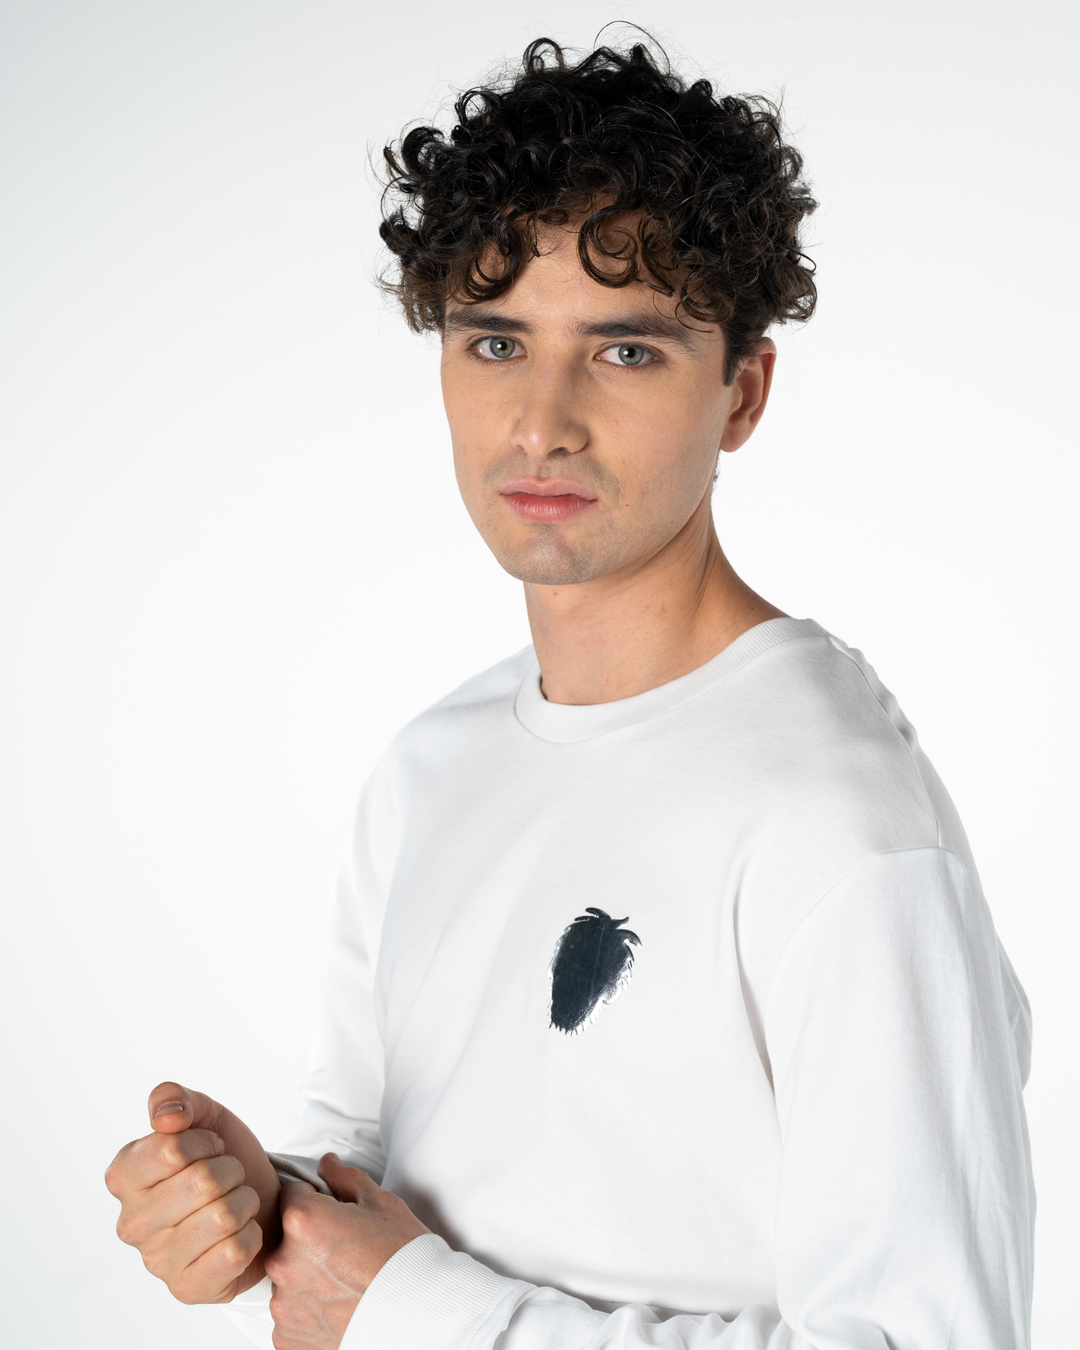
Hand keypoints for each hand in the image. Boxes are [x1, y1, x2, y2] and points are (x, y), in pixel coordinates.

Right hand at [105, 1081, 281, 1302]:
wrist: (258, 1201)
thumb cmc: (222, 1159)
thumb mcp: (204, 1115)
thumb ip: (176, 1099)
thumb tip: (164, 1117)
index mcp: (124, 1176)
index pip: (171, 1149)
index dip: (205, 1142)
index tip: (210, 1148)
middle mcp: (131, 1223)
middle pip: (202, 1183)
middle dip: (230, 1171)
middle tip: (228, 1176)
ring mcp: (157, 1262)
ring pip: (223, 1216)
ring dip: (243, 1201)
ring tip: (235, 1201)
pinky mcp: (188, 1289)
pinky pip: (236, 1251)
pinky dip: (251, 1234)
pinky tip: (240, 1232)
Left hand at [265, 1154, 430, 1349]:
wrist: (419, 1316)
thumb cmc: (402, 1259)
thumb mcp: (381, 1203)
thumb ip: (345, 1178)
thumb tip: (326, 1164)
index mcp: (303, 1220)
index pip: (292, 1193)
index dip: (316, 1199)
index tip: (335, 1213)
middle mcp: (284, 1262)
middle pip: (287, 1238)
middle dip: (310, 1239)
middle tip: (346, 1250)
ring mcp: (283, 1304)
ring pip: (288, 1277)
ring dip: (307, 1276)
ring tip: (345, 1282)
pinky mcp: (287, 1336)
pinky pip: (291, 1313)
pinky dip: (309, 1310)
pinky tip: (338, 1306)